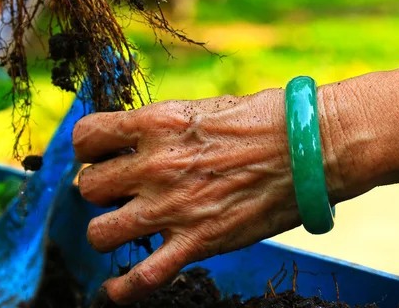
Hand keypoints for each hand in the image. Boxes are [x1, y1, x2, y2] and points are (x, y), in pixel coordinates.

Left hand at [73, 89, 309, 303]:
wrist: (311, 147)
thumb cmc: (266, 119)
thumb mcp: (207, 108)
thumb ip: (168, 128)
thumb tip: (144, 139)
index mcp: (158, 123)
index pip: (87, 137)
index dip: (89, 148)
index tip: (101, 154)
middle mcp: (156, 166)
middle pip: (89, 188)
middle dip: (101, 190)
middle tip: (122, 190)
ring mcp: (174, 207)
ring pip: (100, 234)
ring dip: (108, 231)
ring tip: (127, 226)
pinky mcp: (197, 242)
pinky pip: (141, 278)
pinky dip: (122, 289)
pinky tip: (116, 288)